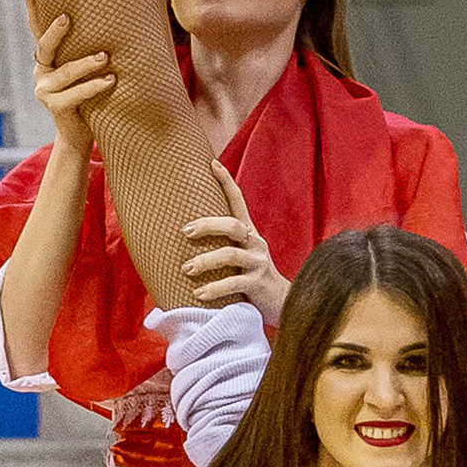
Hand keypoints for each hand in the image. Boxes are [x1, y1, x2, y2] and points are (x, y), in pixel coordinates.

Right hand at [29, 6, 114, 162]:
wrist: (80, 133)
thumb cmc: (90, 94)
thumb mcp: (86, 68)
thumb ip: (88, 47)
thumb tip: (115, 12)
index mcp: (47, 59)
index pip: (37, 27)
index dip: (31, 5)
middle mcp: (42, 71)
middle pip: (44, 47)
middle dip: (55, 32)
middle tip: (67, 17)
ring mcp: (45, 90)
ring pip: (65, 72)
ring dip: (86, 64)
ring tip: (105, 57)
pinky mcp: (55, 107)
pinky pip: (75, 95)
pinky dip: (93, 87)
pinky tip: (110, 81)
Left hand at [180, 168, 287, 322]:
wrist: (283, 303)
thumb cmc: (251, 277)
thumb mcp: (239, 255)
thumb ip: (222, 243)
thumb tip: (184, 232)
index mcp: (249, 233)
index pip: (238, 201)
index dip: (227, 181)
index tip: (212, 163)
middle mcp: (255, 243)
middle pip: (232, 225)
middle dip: (207, 225)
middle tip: (185, 231)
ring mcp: (258, 263)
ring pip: (230, 255)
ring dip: (205, 261)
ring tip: (186, 269)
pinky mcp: (257, 284)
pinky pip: (233, 283)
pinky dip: (214, 289)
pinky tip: (198, 294)